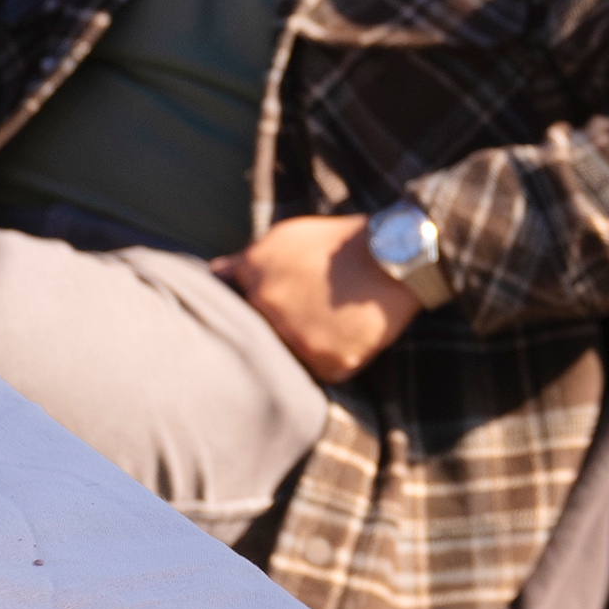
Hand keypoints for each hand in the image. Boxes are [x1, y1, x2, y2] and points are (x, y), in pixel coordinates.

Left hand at [210, 212, 419, 383]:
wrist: (396, 253)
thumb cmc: (338, 244)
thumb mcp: (285, 237)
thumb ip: (245, 260)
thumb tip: (212, 275)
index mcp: (255, 277)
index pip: (233, 311)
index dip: (247, 316)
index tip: (257, 318)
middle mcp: (271, 308)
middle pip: (260, 337)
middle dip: (274, 332)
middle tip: (302, 322)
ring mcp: (301, 338)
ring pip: (289, 359)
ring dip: (301, 349)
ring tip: (324, 329)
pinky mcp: (332, 361)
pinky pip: (324, 372)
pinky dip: (332, 360)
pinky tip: (345, 337)